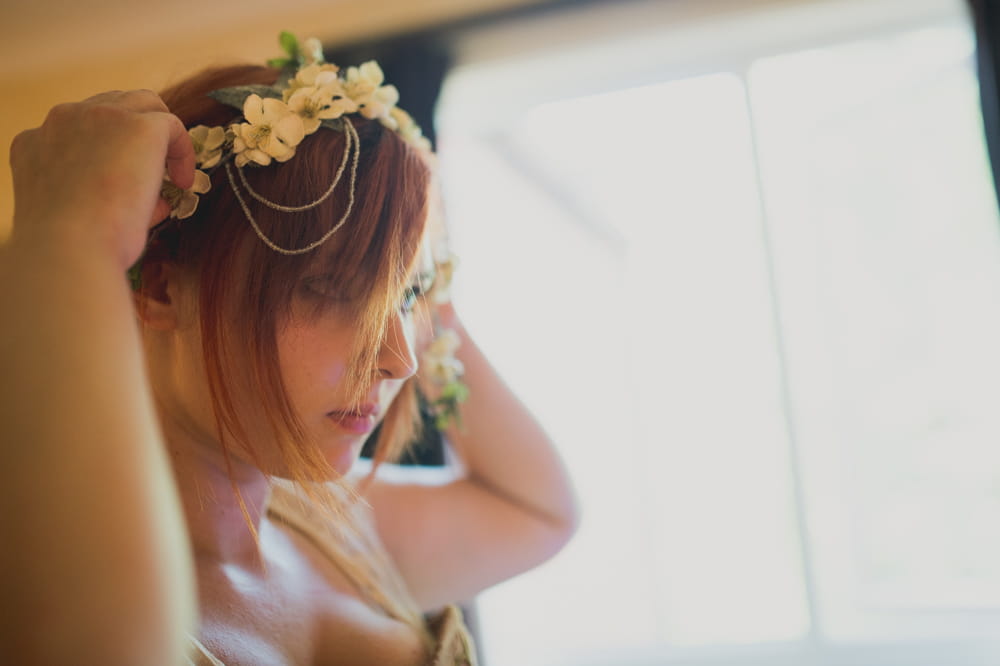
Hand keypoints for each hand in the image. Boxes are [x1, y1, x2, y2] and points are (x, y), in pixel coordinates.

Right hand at [9, 89, 194, 268]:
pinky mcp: (138, 126)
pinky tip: (183, 182)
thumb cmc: (70, 247)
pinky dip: (182, 152)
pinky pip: (171, 126)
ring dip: (159, 135)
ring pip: (143, 105)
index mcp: (34, 143)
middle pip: (109, 109)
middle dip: (132, 135)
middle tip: (153, 169)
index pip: (77, 132)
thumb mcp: (74, 214)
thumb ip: (104, 197)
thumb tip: (156, 202)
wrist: (68, 247)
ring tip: (172, 170)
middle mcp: (61, 121)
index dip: (106, 154)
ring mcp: (99, 117)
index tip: (122, 181)